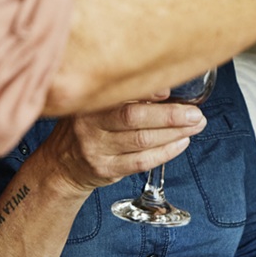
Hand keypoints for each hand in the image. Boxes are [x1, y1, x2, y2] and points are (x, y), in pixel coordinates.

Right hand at [39, 96, 207, 196]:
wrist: (60, 165)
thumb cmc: (86, 128)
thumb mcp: (93, 105)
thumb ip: (121, 97)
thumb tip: (163, 87)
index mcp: (87, 102)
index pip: (119, 94)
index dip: (147, 91)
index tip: (170, 89)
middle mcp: (88, 124)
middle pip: (133, 118)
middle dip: (169, 115)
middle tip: (195, 113)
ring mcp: (96, 149)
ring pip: (141, 141)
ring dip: (173, 134)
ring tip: (195, 126)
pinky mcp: (105, 169)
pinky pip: (140, 161)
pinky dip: (165, 152)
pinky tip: (180, 143)